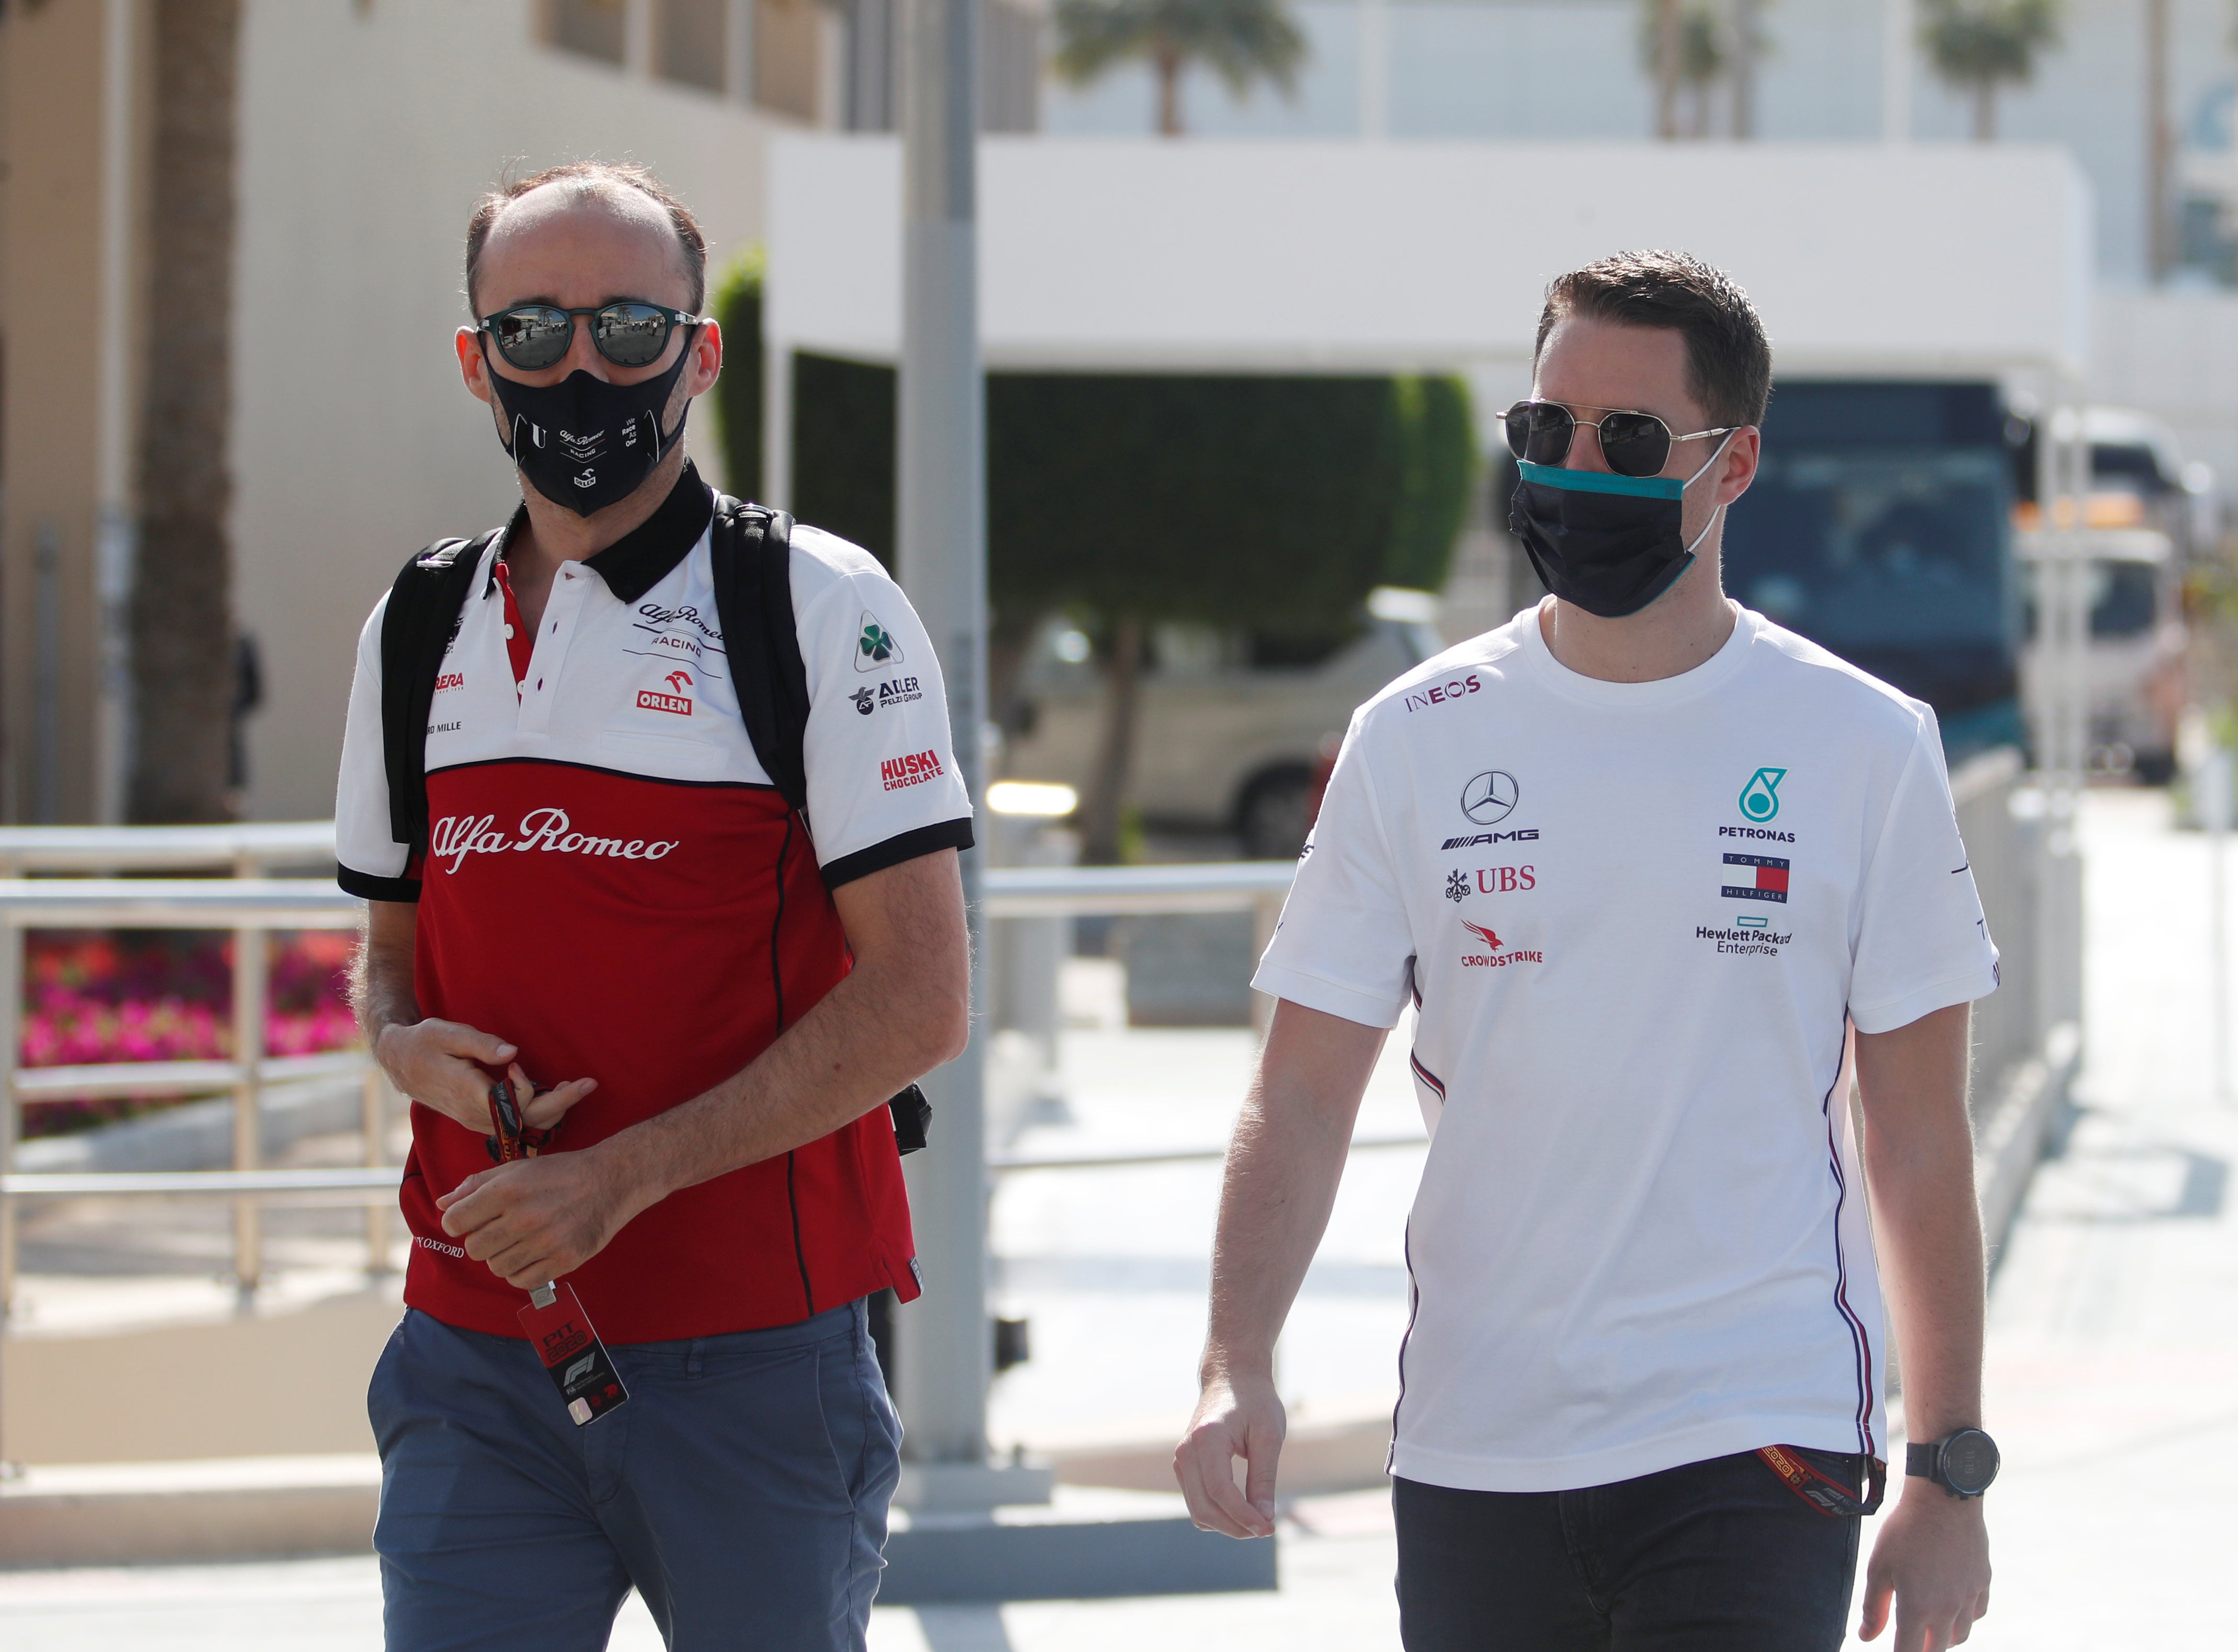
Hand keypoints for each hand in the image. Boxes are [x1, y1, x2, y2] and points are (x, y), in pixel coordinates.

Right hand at [374, 1018, 595, 1135]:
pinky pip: (515, 1123)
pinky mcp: (480, 1119)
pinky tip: (554, 1094)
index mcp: (469, 1094)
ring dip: (553, 1108)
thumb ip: (480, 1044)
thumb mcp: (447, 1034)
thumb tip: (514, 1052)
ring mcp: (477, 1121)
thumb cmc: (423, 1042)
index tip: (519, 1063)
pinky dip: (537, 1111)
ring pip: (523, 1125)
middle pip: (527, 1120)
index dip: (529, 1089)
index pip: (513, 1106)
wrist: (399, 1061)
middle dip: (561, 1103)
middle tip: (590, 1083)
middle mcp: (476, 1115)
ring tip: (578, 1087)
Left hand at [435, 1142, 653, 1286]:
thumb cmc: (559, 1173)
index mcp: (507, 1190)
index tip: (473, 1220)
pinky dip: (522, 1272)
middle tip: (503, 1229)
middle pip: (474, 1249)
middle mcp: (524, 1217)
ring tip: (521, 1241)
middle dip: (482, 1240)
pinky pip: (522, 1281)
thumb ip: (476, 1185)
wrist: (610, 1181)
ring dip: (503, 1257)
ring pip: (497, 1268)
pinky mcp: (563, 1260)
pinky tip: (533, 1254)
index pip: (455, 1222)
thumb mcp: (516, 1169)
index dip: (459, 1222)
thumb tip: (442, 1204)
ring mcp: (545, 1242)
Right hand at [1173, 1368, 1284, 1537]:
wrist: (1231, 1377)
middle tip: (1267, 1528)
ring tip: (1258, 1521)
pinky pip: (1197, 1503)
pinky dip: (1218, 1515)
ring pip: (1199, 1511)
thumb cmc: (1255, 1402)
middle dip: (1237, 1527)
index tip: (1269, 1528)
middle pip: (1206, 1507)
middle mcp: (1186, 1451)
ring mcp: (1181, 1459)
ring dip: (1228, 1525)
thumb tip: (1264, 1519)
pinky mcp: (1184, 1467)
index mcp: (1207, 1438)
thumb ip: (1264, 1478)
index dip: (1244, 1516)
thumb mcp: (1269, 1435)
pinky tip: (1242, 1510)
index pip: (1221, 1490)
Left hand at [1859, 1485, 1990, 1649]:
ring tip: (1930, 1629)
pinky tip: (1952, 1607)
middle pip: (1938, 1648)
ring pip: (1960, 1635)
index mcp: (1918, 1609)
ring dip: (1944, 1637)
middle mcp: (1948, 1610)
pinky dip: (1964, 1618)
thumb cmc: (1904, 1532)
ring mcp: (1969, 1597)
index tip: (1896, 1651)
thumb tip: (1866, 1637)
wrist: (1943, 1501)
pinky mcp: (1983, 1583)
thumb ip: (1873, 1607)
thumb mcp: (1879, 1568)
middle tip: (1911, 1641)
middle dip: (1923, 1649)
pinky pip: (1976, 1613)